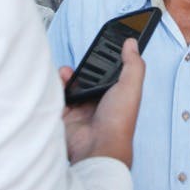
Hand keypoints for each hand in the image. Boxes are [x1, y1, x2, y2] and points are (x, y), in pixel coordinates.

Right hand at [60, 38, 143, 166]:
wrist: (98, 146)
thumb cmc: (119, 121)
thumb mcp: (131, 86)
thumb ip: (133, 63)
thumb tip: (132, 43)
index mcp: (117, 96)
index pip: (109, 74)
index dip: (104, 62)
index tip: (98, 50)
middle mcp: (99, 103)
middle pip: (88, 78)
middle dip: (83, 68)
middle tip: (81, 63)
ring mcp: (82, 110)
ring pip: (71, 86)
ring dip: (67, 76)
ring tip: (67, 72)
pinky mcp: (66, 116)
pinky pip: (57, 97)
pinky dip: (56, 88)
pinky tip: (59, 83)